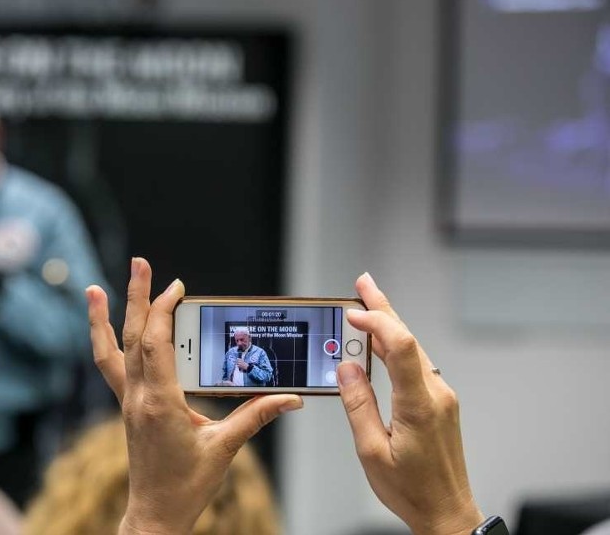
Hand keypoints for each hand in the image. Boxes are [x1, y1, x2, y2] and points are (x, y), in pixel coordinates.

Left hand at [86, 258, 302, 534]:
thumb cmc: (187, 485)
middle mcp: (137, 397)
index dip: (162, 310)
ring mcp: (128, 402)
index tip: (177, 286)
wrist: (155, 514)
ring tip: (93, 289)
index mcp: (160, 403)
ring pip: (110, 353)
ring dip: (103, 319)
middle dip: (134, 297)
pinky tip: (106, 328)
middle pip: (131, 338)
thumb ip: (256, 417)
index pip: (155, 344)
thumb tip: (290, 398)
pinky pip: (110, 368)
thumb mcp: (225, 449)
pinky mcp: (128, 407)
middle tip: (139, 263)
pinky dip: (105, 343)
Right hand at [337, 273, 483, 534]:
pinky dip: (395, 346)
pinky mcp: (438, 402)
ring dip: (389, 324)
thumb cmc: (411, 489)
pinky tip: (381, 341)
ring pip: (412, 349)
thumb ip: (358, 405)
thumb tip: (347, 368)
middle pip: (408, 338)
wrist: (447, 511)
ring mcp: (440, 396)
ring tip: (367, 302)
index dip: (378, 321)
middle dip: (383, 307)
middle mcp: (435, 393)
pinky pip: (415, 364)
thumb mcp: (371, 451)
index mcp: (419, 404)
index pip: (401, 347)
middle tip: (363, 283)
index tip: (352, 311)